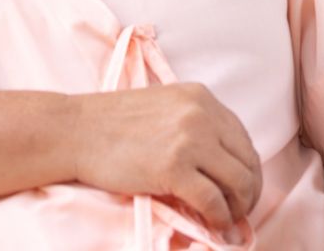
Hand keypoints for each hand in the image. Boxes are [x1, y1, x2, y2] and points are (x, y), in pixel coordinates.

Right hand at [68, 83, 263, 230]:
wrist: (75, 131)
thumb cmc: (110, 123)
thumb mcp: (163, 108)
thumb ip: (193, 124)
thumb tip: (220, 164)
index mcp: (200, 97)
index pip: (242, 139)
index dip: (247, 169)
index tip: (241, 189)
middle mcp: (201, 114)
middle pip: (247, 161)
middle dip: (248, 191)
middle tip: (240, 211)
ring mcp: (190, 140)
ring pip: (238, 182)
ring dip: (238, 207)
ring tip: (228, 220)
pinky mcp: (175, 168)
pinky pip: (213, 200)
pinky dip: (219, 218)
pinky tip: (213, 225)